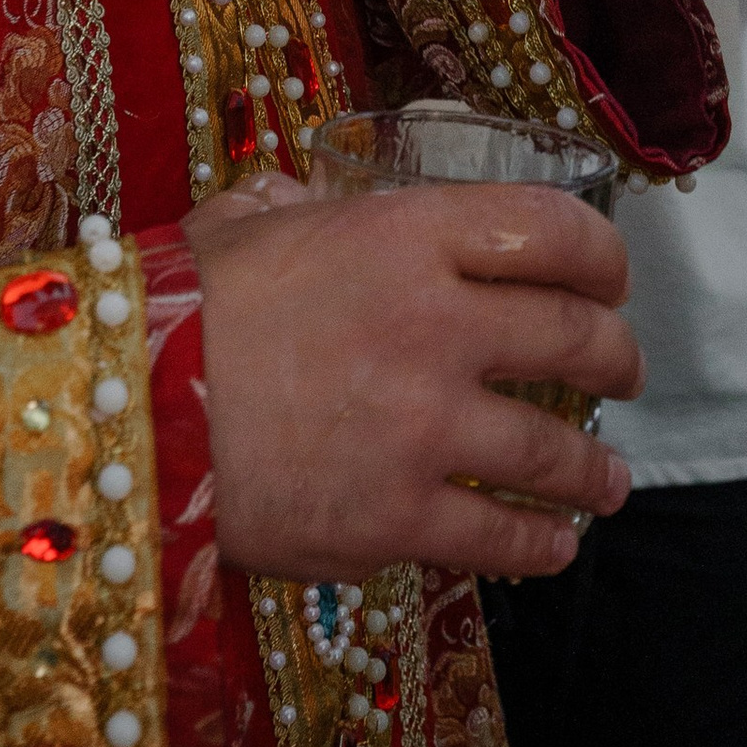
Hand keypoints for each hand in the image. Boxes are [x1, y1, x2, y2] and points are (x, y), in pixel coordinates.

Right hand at [188, 170, 639, 580]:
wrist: (126, 418)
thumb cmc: (176, 309)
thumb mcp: (240, 225)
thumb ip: (294, 205)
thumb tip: (309, 201)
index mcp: (407, 236)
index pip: (553, 230)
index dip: (601, 255)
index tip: (608, 278)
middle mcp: (438, 325)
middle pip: (576, 338)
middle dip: (615, 357)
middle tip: (620, 371)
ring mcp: (428, 429)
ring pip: (556, 450)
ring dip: (596, 467)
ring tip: (610, 478)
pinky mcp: (401, 518)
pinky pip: (503, 537)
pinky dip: (542, 544)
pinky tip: (555, 545)